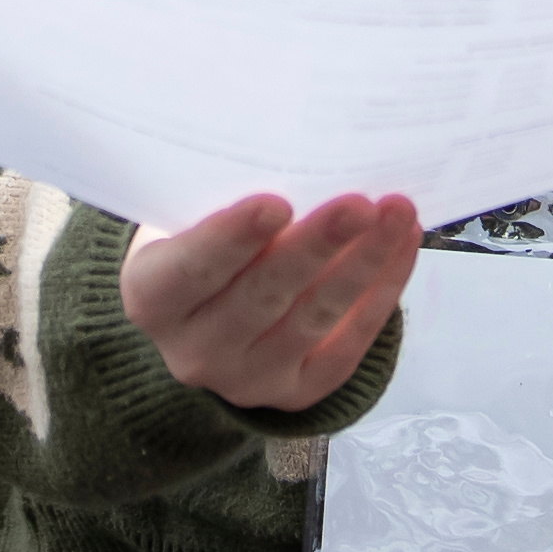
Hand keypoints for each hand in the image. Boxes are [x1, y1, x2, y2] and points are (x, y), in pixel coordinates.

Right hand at [116, 190, 419, 412]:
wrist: (201, 317)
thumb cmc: (198, 244)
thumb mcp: (185, 221)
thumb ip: (221, 200)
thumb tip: (300, 159)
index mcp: (152, 297)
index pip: (192, 269)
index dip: (232, 238)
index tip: (277, 203)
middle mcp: (193, 350)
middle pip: (262, 295)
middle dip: (316, 246)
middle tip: (360, 204)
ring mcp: (246, 379)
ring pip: (312, 319)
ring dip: (362, 264)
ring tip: (397, 215)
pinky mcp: (296, 392)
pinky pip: (345, 345)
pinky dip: (379, 294)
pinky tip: (400, 248)